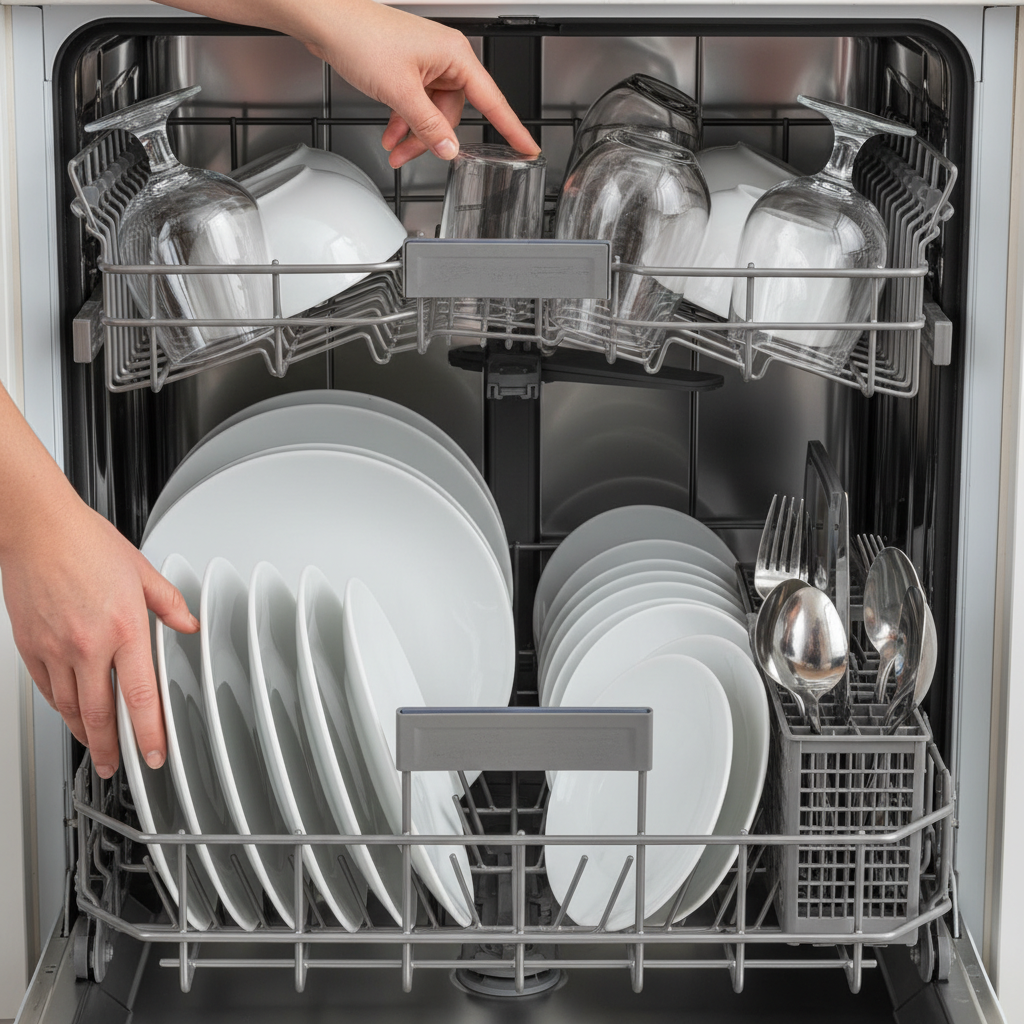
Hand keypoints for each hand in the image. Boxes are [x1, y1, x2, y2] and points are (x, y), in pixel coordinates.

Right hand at [0, 384, 196, 777]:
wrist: (38, 527)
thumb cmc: (87, 542)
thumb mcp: (142, 571)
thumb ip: (169, 604)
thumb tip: (187, 625)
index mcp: (124, 627)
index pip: (141, 695)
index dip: (149, 733)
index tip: (154, 755)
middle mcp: (88, 644)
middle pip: (101, 713)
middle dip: (112, 748)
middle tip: (118, 766)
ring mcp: (55, 648)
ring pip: (71, 706)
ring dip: (86, 733)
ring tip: (96, 748)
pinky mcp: (31, 646)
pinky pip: (48, 688)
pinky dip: (61, 707)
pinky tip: (70, 714)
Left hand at [160, 0, 540, 167]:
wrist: (326, 20)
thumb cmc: (361, 37)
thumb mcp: (400, 92)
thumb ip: (427, 126)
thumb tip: (449, 149)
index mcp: (454, 56)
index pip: (492, 101)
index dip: (511, 129)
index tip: (527, 148)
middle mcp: (445, 58)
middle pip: (452, 114)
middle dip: (430, 137)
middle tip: (409, 154)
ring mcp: (426, 63)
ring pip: (432, 112)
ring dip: (413, 133)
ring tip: (394, 147)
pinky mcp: (408, 68)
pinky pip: (417, 103)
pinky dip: (405, 121)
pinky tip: (391, 132)